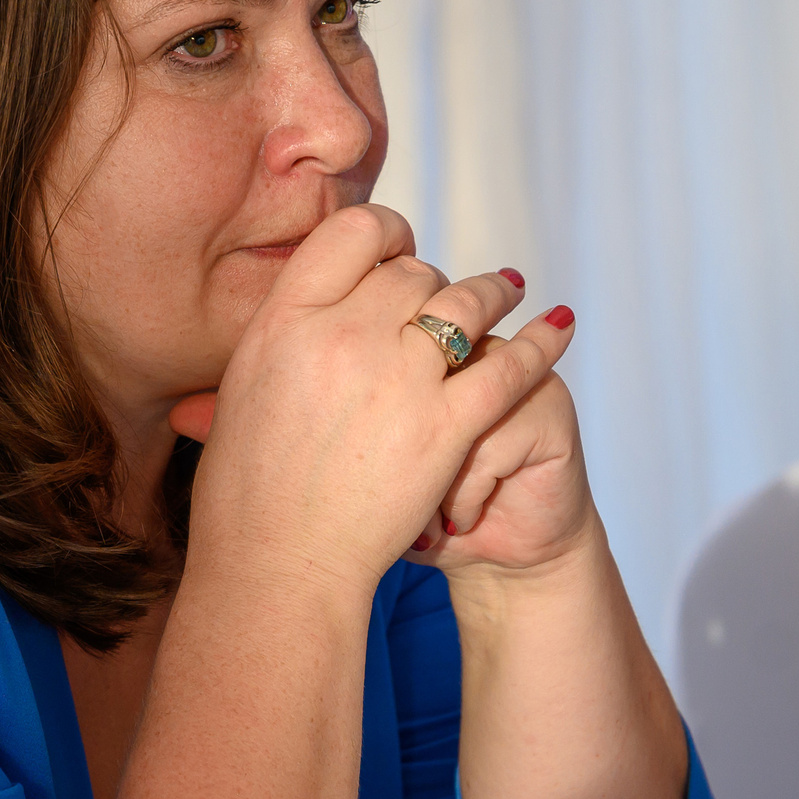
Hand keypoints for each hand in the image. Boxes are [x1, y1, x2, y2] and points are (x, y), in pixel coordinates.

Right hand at [168, 205, 574, 595]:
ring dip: (491, 293)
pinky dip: (540, 344)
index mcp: (285, 320)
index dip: (386, 234)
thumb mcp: (238, 393)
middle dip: (430, 280)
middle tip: (441, 294)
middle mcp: (343, 335)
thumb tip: (305, 307)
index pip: (352, 234)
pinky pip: (507, 368)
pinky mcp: (446, 427)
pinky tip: (559, 329)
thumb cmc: (248, 491)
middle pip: (411, 272)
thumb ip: (278, 339)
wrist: (278, 565)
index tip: (397, 251)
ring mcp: (399, 379)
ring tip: (508, 289)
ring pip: (465, 305)